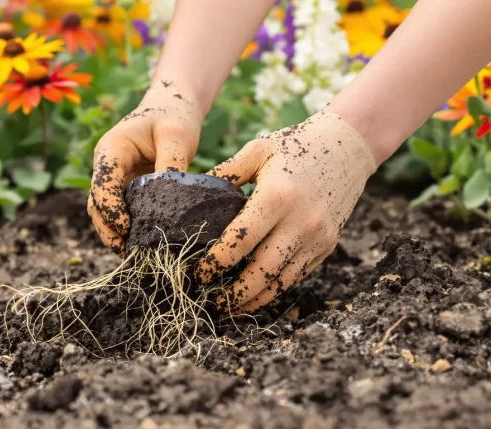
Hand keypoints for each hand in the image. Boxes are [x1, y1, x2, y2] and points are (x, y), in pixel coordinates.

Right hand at [88, 80, 203, 255]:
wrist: (173, 106)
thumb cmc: (174, 115)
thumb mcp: (177, 135)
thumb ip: (171, 164)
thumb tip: (171, 199)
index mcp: (111, 150)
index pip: (101, 185)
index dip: (110, 210)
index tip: (127, 228)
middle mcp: (106, 167)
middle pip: (96, 205)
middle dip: (108, 230)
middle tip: (129, 253)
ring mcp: (114, 178)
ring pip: (104, 212)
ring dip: (115, 234)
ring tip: (135, 256)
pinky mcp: (126, 188)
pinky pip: (121, 211)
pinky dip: (127, 229)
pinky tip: (142, 245)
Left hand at [194, 111, 376, 312]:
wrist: (348, 147)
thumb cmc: (296, 145)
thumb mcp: (256, 150)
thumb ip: (224, 174)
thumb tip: (188, 194)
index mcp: (277, 197)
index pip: (241, 240)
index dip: (217, 262)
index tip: (199, 273)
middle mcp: (300, 221)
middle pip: (263, 270)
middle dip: (236, 292)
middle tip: (213, 303)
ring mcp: (317, 237)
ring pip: (283, 280)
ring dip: (256, 298)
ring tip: (231, 307)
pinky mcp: (328, 245)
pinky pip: (298, 274)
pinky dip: (276, 288)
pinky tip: (256, 293)